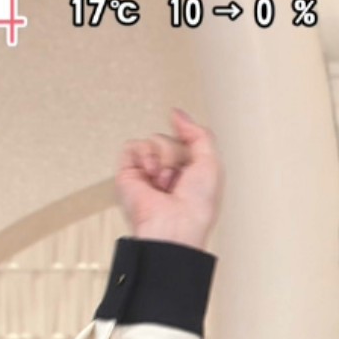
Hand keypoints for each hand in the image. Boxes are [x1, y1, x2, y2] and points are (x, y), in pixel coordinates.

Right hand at [116, 109, 219, 249]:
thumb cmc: (197, 205)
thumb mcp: (211, 163)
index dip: (189, 141)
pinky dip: (144, 156)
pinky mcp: (128, 173)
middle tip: (180, 177)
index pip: (187, 141)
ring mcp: (148, 172)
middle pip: (171, 138)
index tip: (192, 148)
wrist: (174, 224)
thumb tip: (177, 114)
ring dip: (164, 157)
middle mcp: (168, 172)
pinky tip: (151, 174)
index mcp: (190, 172)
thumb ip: (198, 134)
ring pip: (154, 140)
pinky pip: (133, 146)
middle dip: (178, 154)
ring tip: (165, 180)